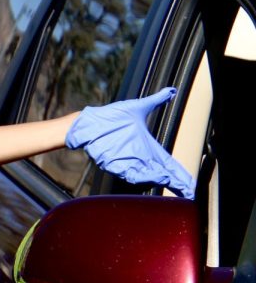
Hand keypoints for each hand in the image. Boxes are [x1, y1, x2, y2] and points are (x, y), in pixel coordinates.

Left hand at [66, 87, 195, 198]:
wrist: (88, 123)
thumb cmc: (111, 117)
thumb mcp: (138, 108)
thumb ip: (155, 101)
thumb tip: (171, 91)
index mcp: (148, 149)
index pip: (170, 165)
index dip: (181, 175)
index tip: (193, 186)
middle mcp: (141, 159)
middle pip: (163, 175)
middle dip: (177, 183)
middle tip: (190, 192)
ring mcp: (128, 163)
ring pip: (149, 177)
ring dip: (162, 179)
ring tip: (176, 182)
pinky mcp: (115, 164)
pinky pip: (130, 174)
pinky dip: (143, 177)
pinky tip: (156, 177)